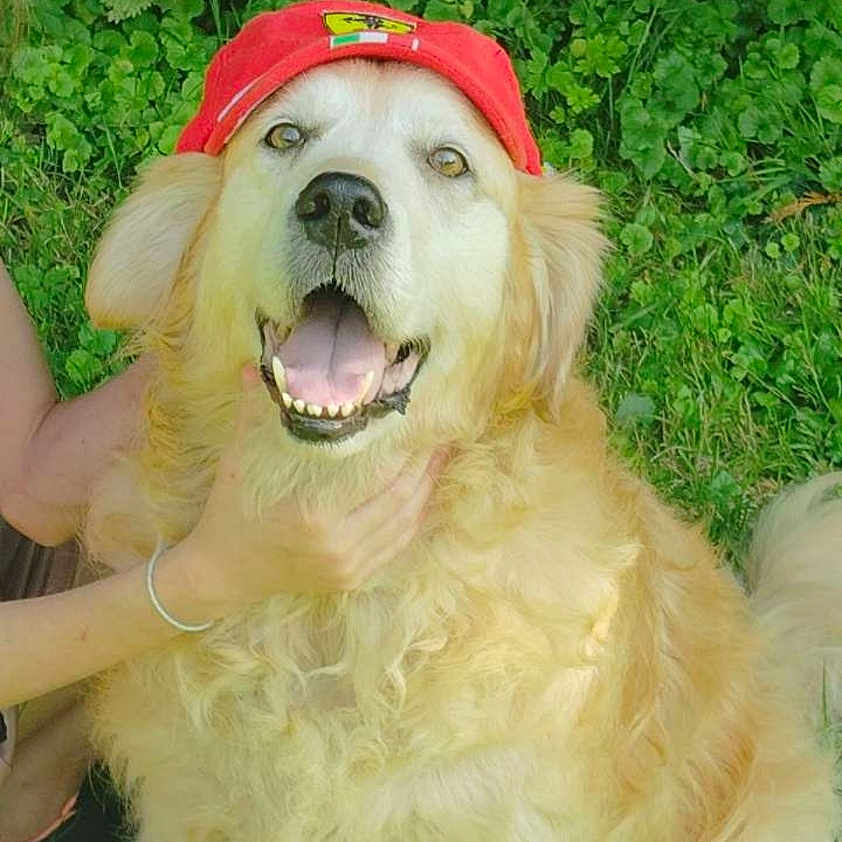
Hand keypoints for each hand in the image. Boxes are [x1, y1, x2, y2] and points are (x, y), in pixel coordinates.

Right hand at [181, 365, 448, 611]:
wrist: (223, 572)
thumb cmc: (232, 510)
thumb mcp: (238, 460)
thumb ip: (253, 413)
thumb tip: (254, 366)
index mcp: (314, 516)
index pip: (379, 477)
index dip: (408, 449)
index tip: (423, 422)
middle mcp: (338, 546)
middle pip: (401, 498)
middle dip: (427, 465)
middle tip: (444, 434)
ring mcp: (349, 567)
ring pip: (405, 523)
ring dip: (427, 488)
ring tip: (441, 457)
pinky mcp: (354, 578)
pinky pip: (396, 544)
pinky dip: (414, 515)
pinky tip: (423, 491)